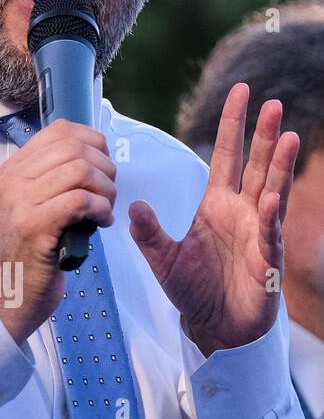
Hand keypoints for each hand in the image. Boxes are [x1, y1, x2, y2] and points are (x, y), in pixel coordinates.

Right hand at [0, 119, 116, 344]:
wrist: (9, 293)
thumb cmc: (32, 249)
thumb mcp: (34, 204)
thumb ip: (53, 178)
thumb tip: (93, 154)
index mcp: (14, 168)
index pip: (61, 131)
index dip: (93, 143)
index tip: (102, 169)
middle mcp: (14, 179)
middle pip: (75, 148)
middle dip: (105, 169)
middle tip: (108, 195)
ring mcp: (21, 202)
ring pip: (81, 172)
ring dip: (106, 191)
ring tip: (105, 211)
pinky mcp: (35, 227)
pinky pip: (81, 201)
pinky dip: (101, 210)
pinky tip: (101, 224)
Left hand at [128, 83, 298, 356]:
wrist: (215, 326)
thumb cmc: (194, 290)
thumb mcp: (162, 259)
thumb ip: (148, 233)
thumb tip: (131, 207)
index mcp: (216, 204)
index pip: (226, 155)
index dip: (232, 125)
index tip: (240, 92)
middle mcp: (242, 211)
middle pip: (255, 164)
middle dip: (262, 134)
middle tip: (270, 102)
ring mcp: (259, 232)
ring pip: (272, 189)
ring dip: (279, 164)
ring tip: (286, 135)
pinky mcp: (266, 259)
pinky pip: (269, 233)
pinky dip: (269, 216)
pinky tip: (270, 198)